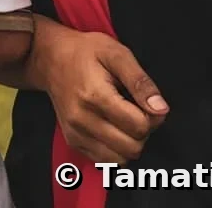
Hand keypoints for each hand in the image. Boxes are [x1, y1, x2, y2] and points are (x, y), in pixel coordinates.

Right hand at [33, 20, 167, 163]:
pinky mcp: (73, 141)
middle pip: (132, 147)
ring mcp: (75, 133)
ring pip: (120, 159)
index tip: (147, 102)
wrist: (50, 58)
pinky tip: (112, 128)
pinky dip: (115, 149)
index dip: (153, 116)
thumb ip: (140, 81)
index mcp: (95, 96)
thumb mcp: (117, 54)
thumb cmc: (86, 52)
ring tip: (124, 120)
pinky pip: (105, 160)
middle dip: (143, 132)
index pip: (139, 126)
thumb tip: (161, 109)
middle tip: (137, 111)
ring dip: (129, 143)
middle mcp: (82, 120)